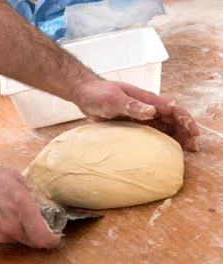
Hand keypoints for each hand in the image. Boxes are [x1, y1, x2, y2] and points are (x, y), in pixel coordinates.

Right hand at [0, 160, 59, 248]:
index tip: (55, 237)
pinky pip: (4, 238)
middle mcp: (11, 224)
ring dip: (20, 230)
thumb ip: (32, 192)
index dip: (52, 240)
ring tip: (10, 213)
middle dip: (37, 233)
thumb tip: (43, 203)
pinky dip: (6, 230)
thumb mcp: (14, 177)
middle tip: (35, 222)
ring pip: (18, 238)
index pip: (43, 237)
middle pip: (33, 240)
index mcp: (22, 206)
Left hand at [74, 79, 199, 150]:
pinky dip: (163, 140)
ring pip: (166, 126)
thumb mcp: (113, 100)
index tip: (193, 133)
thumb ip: (131, 106)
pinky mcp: (135, 124)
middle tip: (193, 147)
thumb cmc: (99, 95)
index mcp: (148, 100)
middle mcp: (149, 108)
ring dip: (177, 137)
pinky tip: (166, 150)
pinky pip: (154, 132)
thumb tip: (151, 112)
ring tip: (185, 151)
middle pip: (173, 119)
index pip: (173, 109)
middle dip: (186, 131)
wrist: (87, 96)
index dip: (185, 121)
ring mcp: (143, 116)